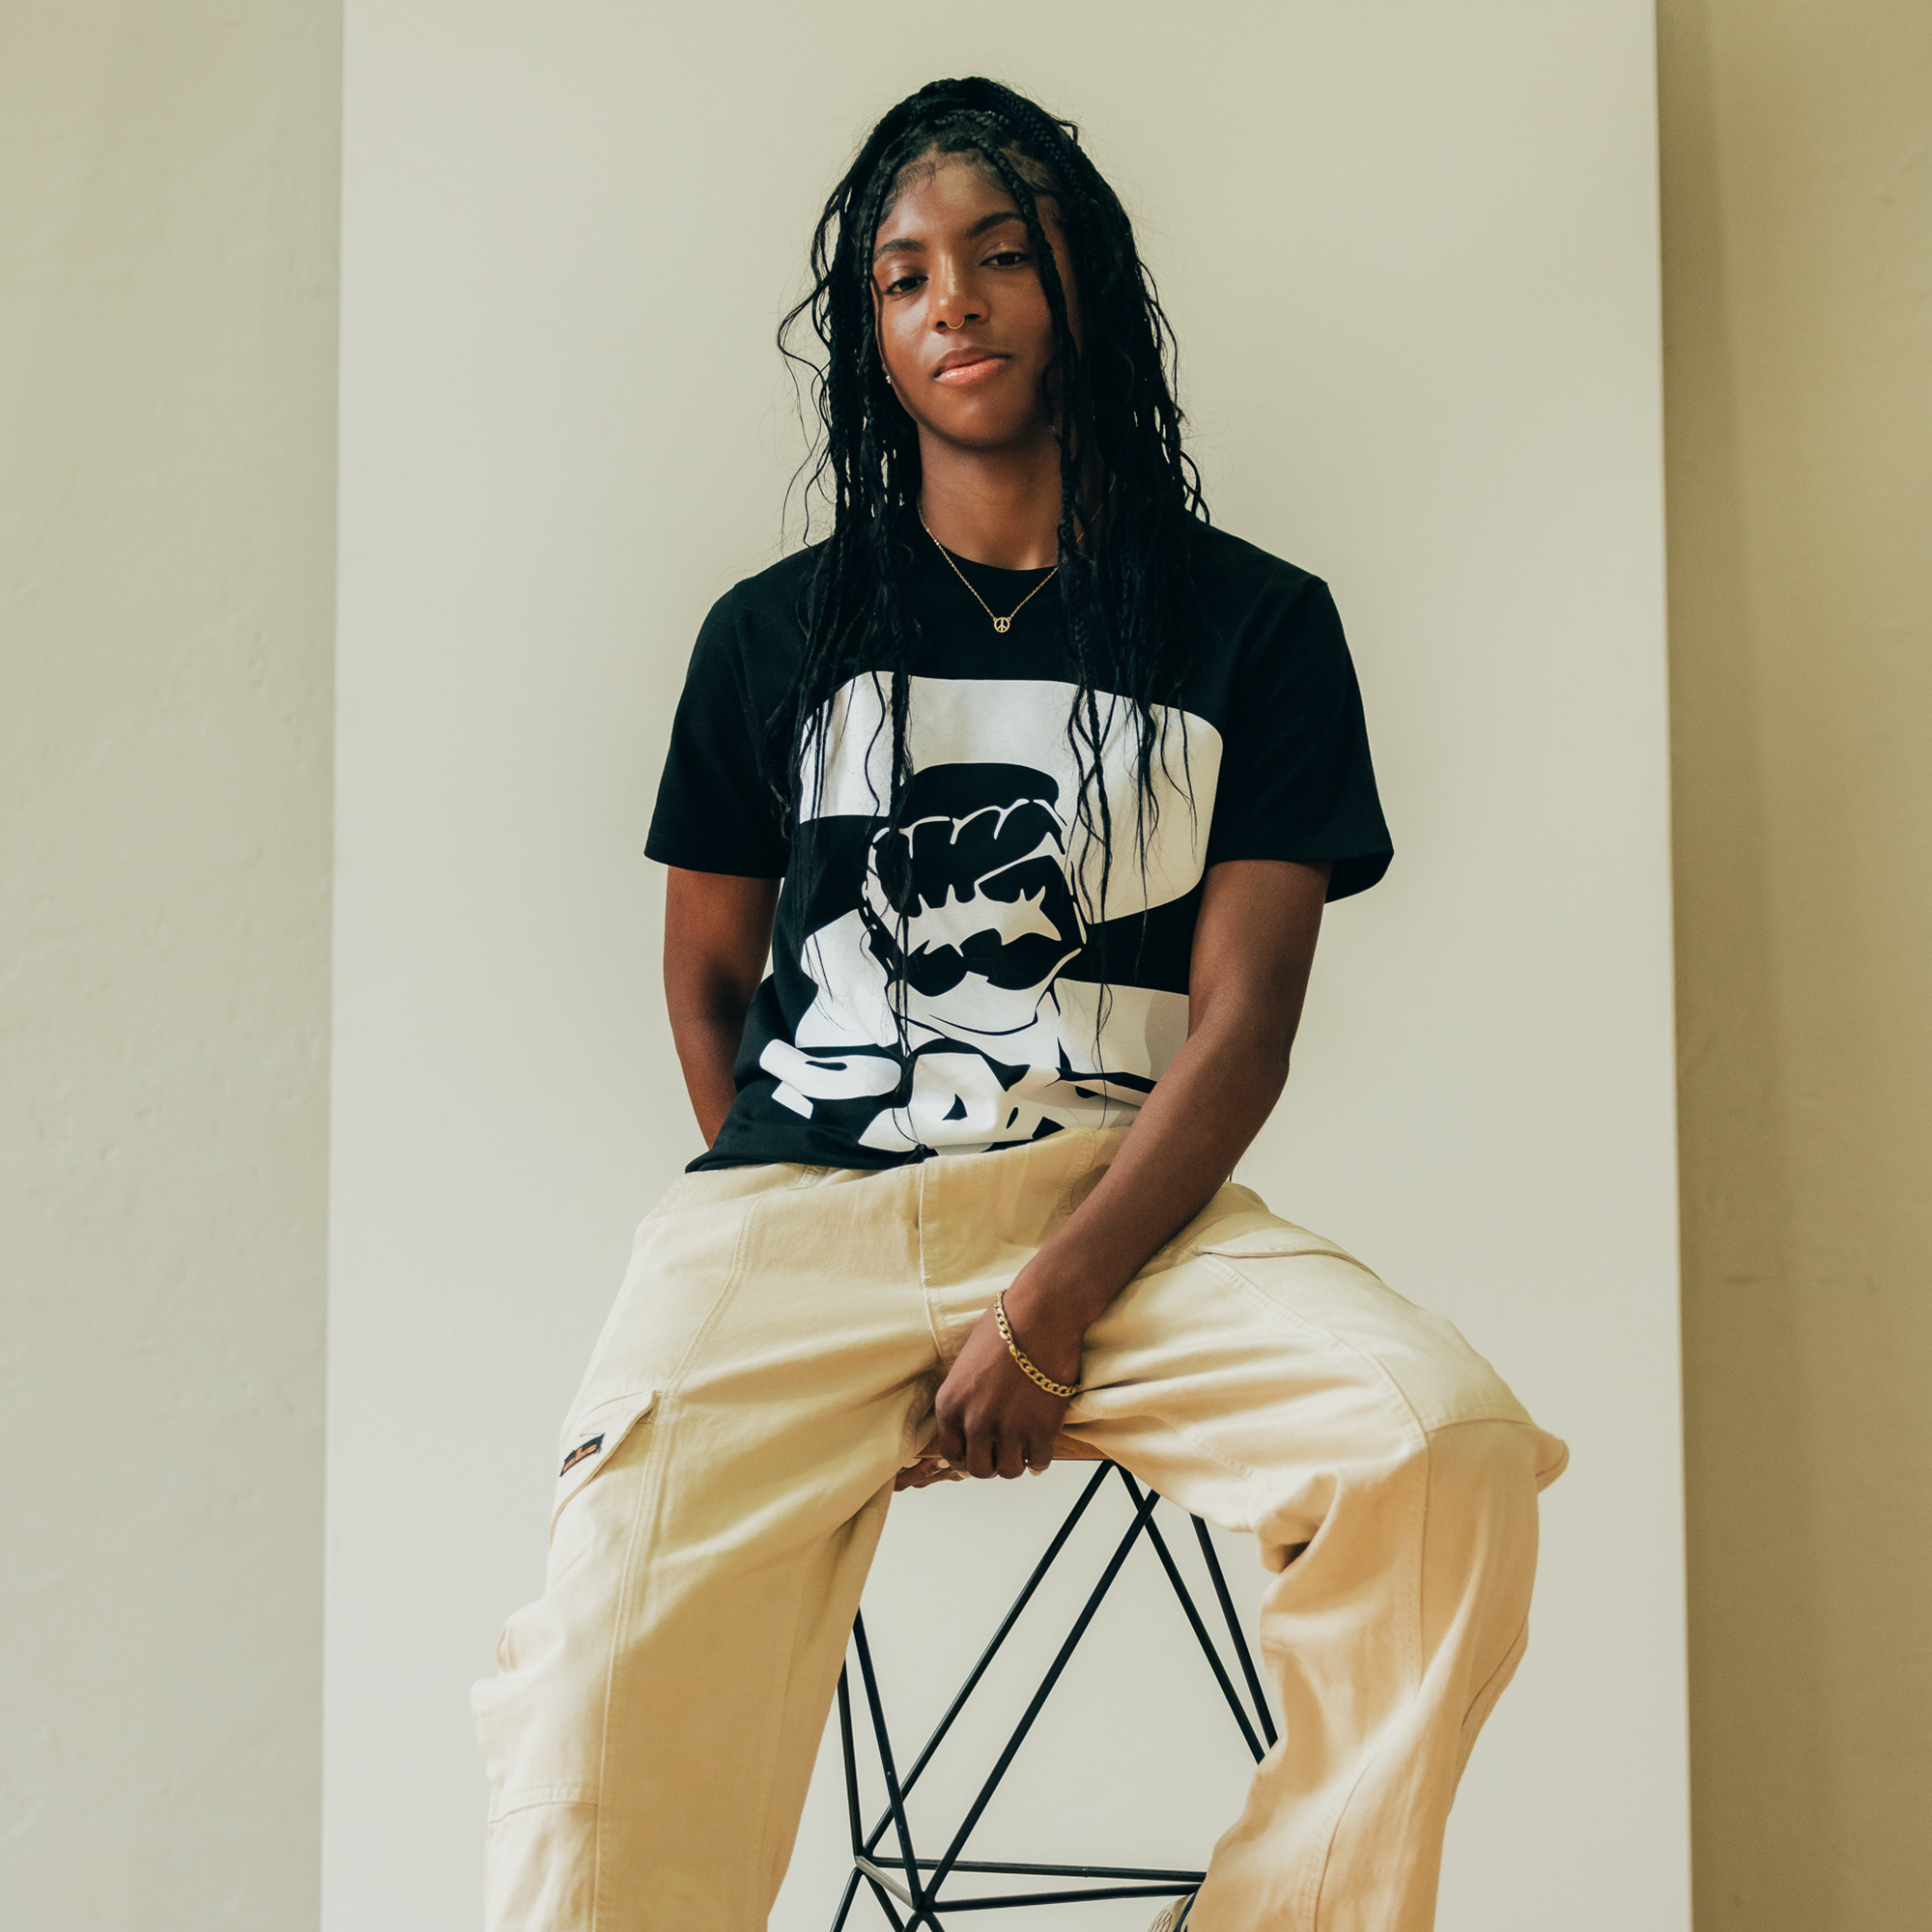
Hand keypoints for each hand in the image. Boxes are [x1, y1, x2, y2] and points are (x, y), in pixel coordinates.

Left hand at [929, 1293, 1081, 1479]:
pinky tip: (1042, 1445)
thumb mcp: (965, 1364)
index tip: (979, 1453)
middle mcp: (975, 1422)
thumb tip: (970, 1422)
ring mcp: (1008, 1429)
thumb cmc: (1004, 1327)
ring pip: (1009, 1471)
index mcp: (950, 1405)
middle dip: (992, 1462)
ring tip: (1023, 1446)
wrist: (1041, 1314)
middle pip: (979, 1469)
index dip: (966, 1457)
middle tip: (1003, 1451)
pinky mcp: (1041, 1430)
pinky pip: (1039, 1462)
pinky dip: (1040, 1458)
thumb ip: (964, 1398)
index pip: (951, 1453)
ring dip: (1016, 1462)